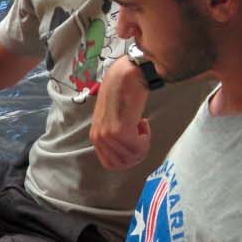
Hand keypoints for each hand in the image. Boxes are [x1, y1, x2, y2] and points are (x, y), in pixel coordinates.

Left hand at [90, 56, 151, 170]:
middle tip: (141, 135)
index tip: (135, 144)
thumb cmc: (122, 94)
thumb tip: (126, 152)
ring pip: (133, 157)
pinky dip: (146, 137)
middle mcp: (99, 138)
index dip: (128, 159)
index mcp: (95, 137)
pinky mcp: (120, 131)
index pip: (111, 164)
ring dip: (143, 144)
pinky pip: (139, 147)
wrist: (126, 76)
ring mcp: (108, 136)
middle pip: (123, 164)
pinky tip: (142, 121)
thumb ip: (113, 135)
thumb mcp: (111, 119)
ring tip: (140, 125)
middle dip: (138, 153)